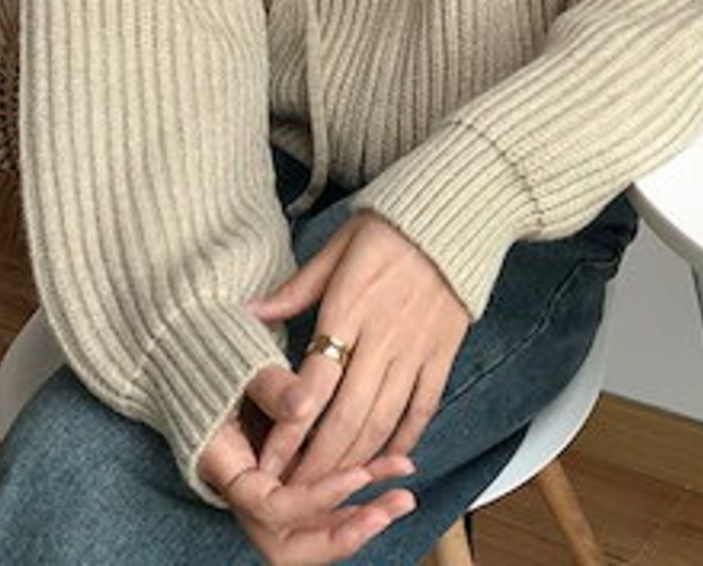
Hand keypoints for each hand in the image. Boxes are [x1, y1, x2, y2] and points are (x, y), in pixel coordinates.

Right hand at [197, 368, 415, 564]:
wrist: (205, 357)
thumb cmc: (220, 359)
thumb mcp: (242, 365)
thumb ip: (270, 386)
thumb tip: (303, 405)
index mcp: (227, 469)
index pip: (269, 508)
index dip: (314, 499)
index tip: (359, 476)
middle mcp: (249, 493)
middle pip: (289, 545)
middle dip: (342, 534)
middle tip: (389, 510)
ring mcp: (271, 491)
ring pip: (313, 530)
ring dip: (360, 518)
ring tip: (405, 495)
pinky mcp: (292, 479)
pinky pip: (325, 506)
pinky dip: (359, 496)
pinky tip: (394, 472)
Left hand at [245, 211, 470, 484]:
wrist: (455, 214)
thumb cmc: (389, 227)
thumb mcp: (337, 247)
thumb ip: (296, 288)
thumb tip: (248, 312)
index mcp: (349, 307)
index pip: (315, 381)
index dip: (290, 428)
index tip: (269, 460)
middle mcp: (383, 334)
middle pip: (348, 414)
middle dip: (318, 460)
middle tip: (295, 489)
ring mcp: (417, 346)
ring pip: (384, 418)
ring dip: (356, 458)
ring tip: (331, 483)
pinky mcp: (443, 351)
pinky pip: (423, 405)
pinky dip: (405, 437)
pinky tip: (388, 457)